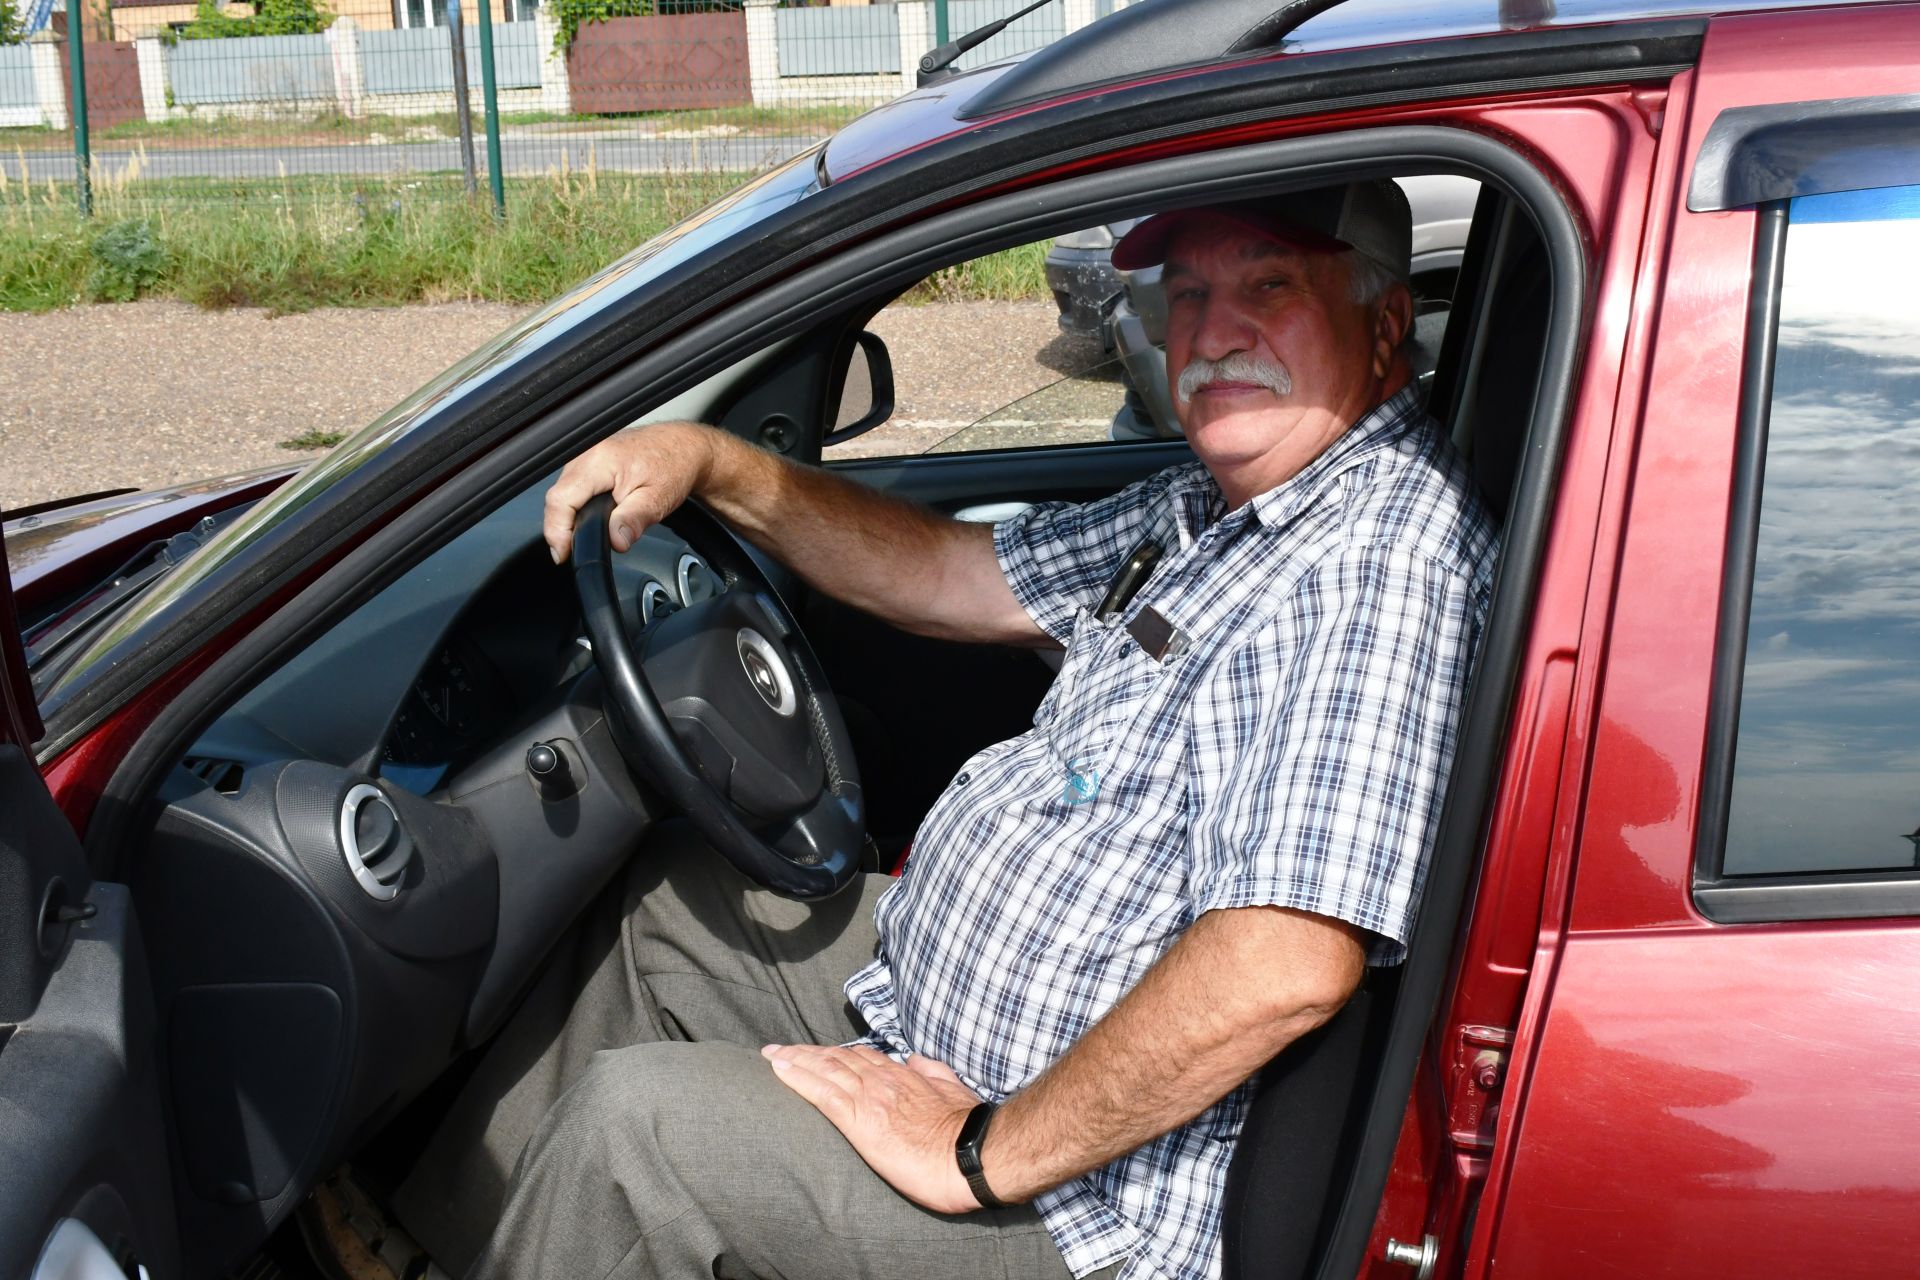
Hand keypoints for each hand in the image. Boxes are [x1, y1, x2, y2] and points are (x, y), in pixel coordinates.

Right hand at [543, 422, 719, 564]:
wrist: (682, 448)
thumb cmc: (673, 467)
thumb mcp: (657, 499)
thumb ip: (633, 520)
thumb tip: (616, 541)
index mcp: (599, 461)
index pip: (560, 499)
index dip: (556, 531)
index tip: (563, 553)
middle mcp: (586, 454)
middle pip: (557, 498)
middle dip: (561, 528)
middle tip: (572, 552)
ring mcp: (585, 455)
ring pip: (562, 493)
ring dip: (568, 518)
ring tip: (583, 536)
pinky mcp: (587, 461)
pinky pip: (571, 487)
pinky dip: (575, 506)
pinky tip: (589, 518)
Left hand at [762, 1043, 990, 1214]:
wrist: (970, 1156)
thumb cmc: (967, 1131)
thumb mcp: (954, 1089)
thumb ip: (932, 1072)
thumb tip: (915, 1060)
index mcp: (903, 1076)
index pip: (861, 1058)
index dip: (835, 1053)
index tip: (816, 1052)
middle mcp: (882, 1080)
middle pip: (836, 1059)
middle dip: (806, 1053)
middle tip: (779, 1049)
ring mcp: (870, 1097)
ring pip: (824, 1070)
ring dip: (794, 1060)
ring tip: (771, 1055)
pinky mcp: (860, 1120)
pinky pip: (822, 1093)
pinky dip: (797, 1078)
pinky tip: (779, 1070)